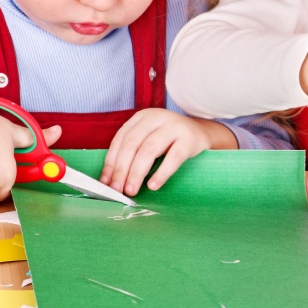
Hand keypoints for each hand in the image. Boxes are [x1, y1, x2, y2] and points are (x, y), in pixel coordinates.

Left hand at [101, 109, 236, 195]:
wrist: (201, 133)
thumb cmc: (169, 140)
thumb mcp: (148, 138)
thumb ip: (131, 152)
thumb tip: (110, 180)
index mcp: (142, 117)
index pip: (121, 139)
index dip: (111, 162)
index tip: (106, 182)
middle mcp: (156, 117)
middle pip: (132, 144)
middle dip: (122, 169)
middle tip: (117, 190)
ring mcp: (174, 127)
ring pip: (149, 150)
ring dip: (137, 173)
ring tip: (132, 189)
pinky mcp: (189, 139)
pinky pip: (173, 158)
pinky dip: (161, 173)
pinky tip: (153, 185)